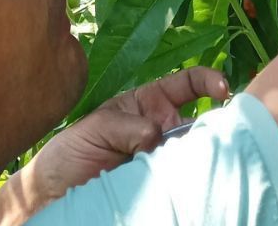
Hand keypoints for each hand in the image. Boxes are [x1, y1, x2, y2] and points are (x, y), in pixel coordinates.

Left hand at [0, 68, 229, 224]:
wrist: (53, 195)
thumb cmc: (72, 151)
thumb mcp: (95, 129)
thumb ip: (126, 127)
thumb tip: (155, 135)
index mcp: (149, 104)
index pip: (187, 84)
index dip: (208, 81)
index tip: (223, 90)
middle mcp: (162, 130)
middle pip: (199, 122)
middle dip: (216, 125)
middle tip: (224, 135)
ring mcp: (163, 160)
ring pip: (194, 154)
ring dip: (201, 156)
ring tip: (203, 162)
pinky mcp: (160, 187)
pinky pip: (181, 182)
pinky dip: (189, 182)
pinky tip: (191, 185)